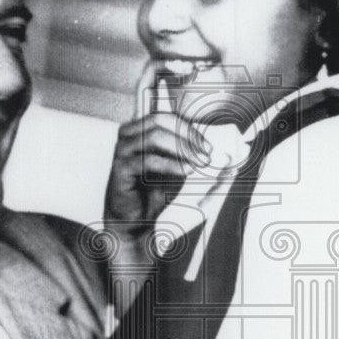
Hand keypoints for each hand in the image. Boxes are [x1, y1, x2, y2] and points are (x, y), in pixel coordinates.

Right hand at [105, 113, 205, 231]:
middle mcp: (128, 135)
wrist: (135, 220)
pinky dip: (171, 164)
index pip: (166, 117)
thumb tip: (218, 154)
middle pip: (159, 120)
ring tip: (199, 164)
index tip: (208, 147)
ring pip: (154, 137)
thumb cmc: (154, 193)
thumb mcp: (177, 171)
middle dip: (186, 136)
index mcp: (140, 130)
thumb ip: (191, 158)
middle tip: (206, 154)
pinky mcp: (120, 168)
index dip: (189, 128)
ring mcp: (122, 150)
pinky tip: (186, 172)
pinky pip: (148, 160)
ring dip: (181, 148)